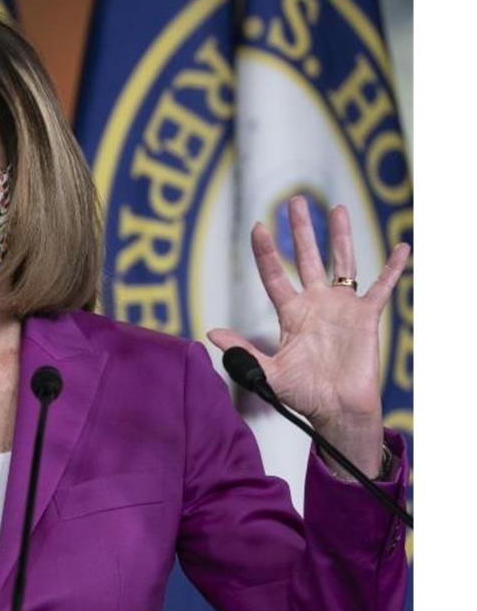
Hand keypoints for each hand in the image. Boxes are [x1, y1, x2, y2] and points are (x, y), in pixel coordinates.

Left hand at [205, 196, 409, 476]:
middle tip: (293, 200)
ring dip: (340, 236)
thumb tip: (210, 332)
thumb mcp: (266, 372)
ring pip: (341, 262)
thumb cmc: (301, 394)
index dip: (266, 252)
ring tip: (336, 207)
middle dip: (301, 230)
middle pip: (307, 258)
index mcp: (290, 313)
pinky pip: (381, 288)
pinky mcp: (366, 317)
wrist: (335, 410)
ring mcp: (341, 307)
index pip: (274, 275)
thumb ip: (242, 351)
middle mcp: (315, 303)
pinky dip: (392, 269)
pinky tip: (401, 248)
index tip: (258, 227)